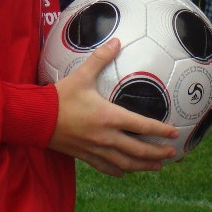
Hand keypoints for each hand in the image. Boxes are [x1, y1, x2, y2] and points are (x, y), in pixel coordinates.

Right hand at [49, 37, 178, 176]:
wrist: (36, 118)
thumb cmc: (60, 96)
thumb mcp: (81, 75)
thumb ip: (100, 58)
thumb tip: (116, 41)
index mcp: (109, 117)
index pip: (142, 126)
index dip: (160, 131)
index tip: (174, 133)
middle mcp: (106, 137)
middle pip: (138, 150)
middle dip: (158, 153)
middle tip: (172, 153)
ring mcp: (96, 149)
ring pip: (125, 163)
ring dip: (143, 165)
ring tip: (157, 166)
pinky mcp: (85, 156)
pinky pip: (106, 167)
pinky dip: (119, 170)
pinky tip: (125, 171)